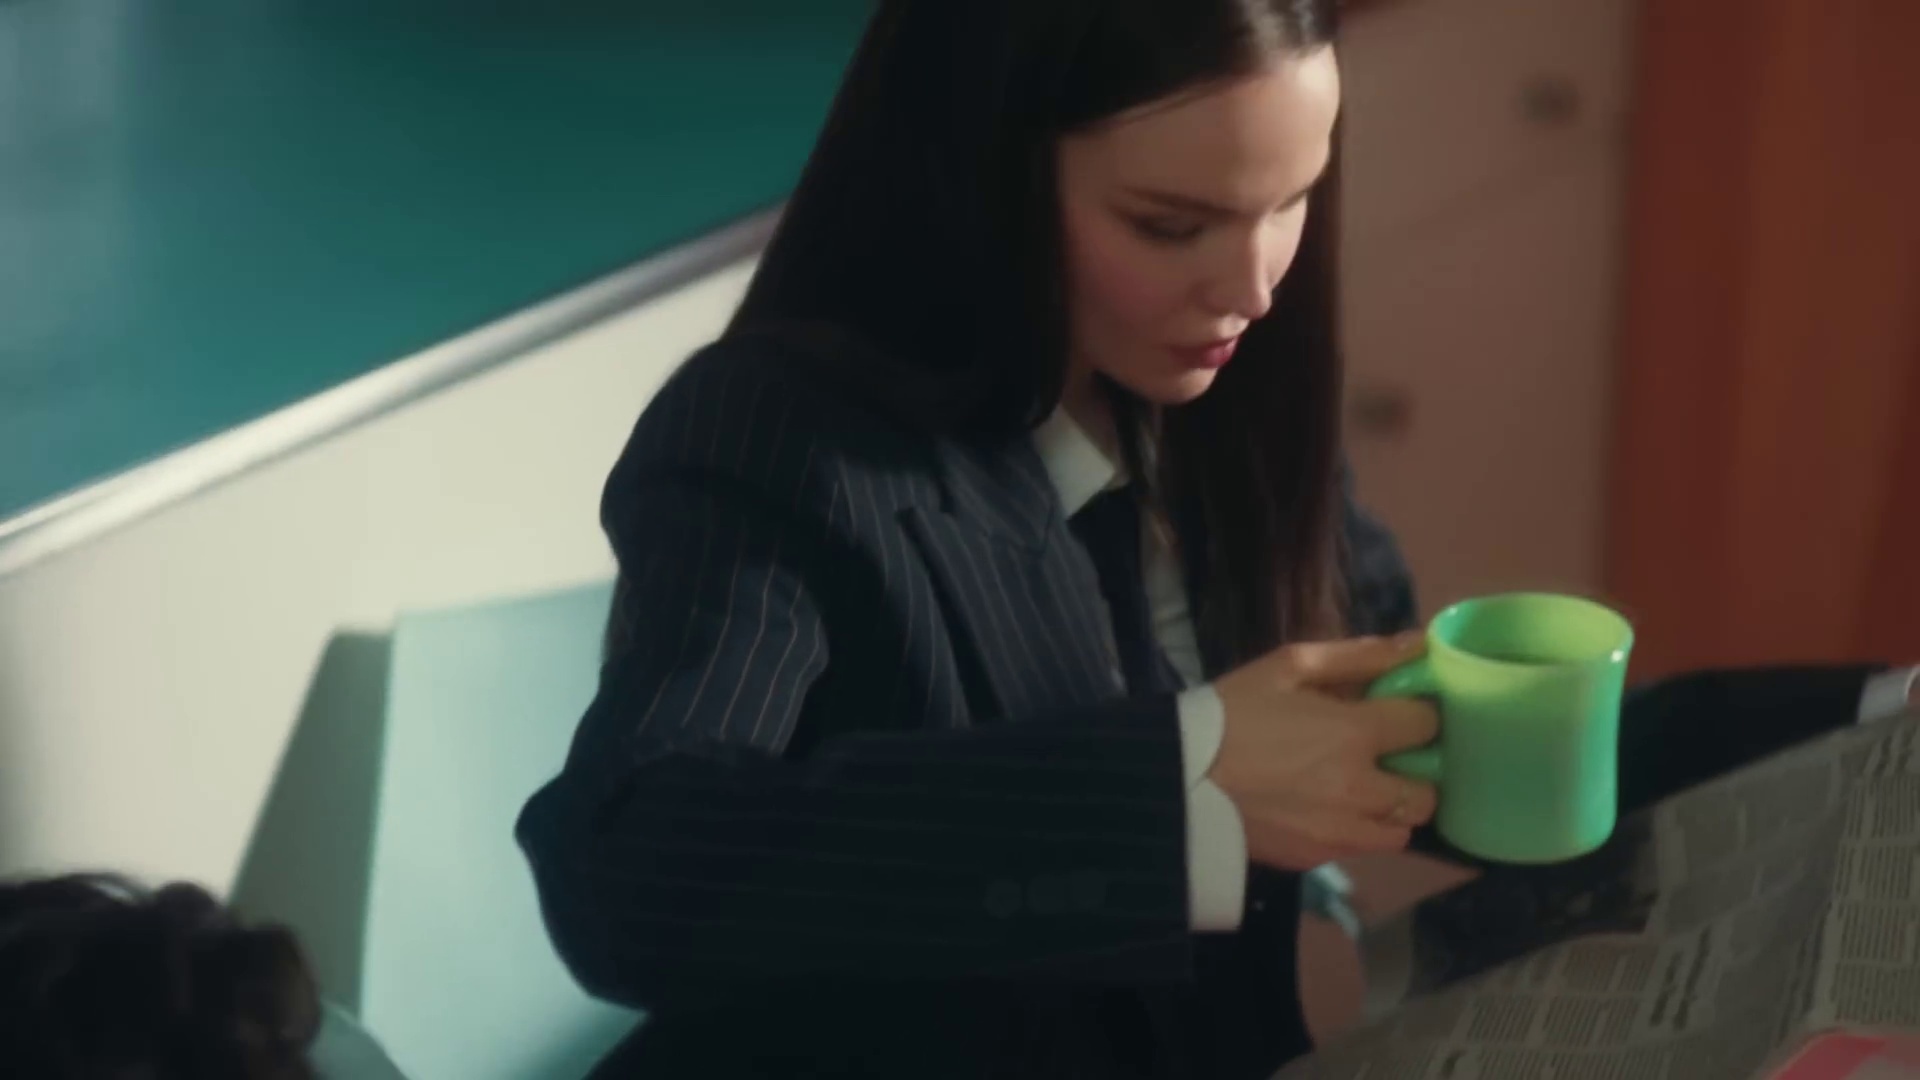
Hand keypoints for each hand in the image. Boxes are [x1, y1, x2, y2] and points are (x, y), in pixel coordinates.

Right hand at [1208, 634, 1440, 871]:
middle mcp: (1361, 790)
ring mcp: (1341, 832)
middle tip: (1382, 757)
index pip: (1427, 725)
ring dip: (1391, 809)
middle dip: (1414, 772)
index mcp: (1355, 734)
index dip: (1416, 714)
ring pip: (1402, 830)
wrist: (1175, 779)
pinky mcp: (1319, 859)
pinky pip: (1362, 848)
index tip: (1396, 712)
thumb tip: (1419, 644)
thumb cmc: (1230, 712)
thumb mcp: (1288, 667)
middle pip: (1428, 791)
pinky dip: (1357, 830)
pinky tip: (1325, 808)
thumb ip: (1360, 656)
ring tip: (1358, 789)